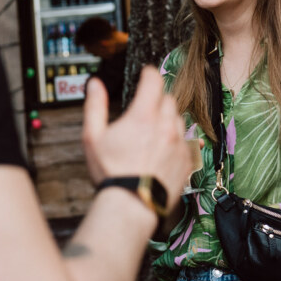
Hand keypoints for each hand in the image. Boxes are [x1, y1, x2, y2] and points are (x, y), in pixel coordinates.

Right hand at [82, 67, 190, 210]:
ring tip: (152, 133)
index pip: (154, 81)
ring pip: (178, 119)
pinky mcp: (187, 161)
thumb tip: (95, 84)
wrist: (132, 206)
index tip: (145, 74)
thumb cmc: (111, 173)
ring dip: (167, 119)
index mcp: (143, 116)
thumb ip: (95, 106)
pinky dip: (176, 140)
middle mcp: (165, 126)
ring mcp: (179, 143)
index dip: (149, 74)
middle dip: (156, 99)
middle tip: (144, 110)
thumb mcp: (93, 137)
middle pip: (168, 99)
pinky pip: (186, 141)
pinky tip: (162, 150)